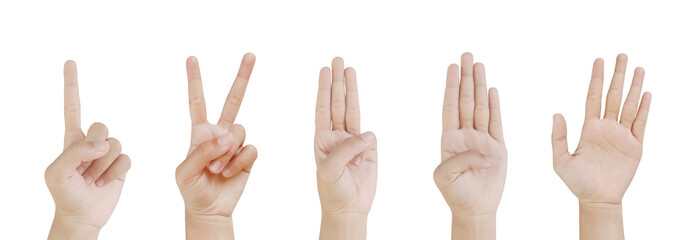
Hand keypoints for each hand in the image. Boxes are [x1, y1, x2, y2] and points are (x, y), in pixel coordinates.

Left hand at [45, 61, 130, 238]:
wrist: (83, 216)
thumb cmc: (64, 194)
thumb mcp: (58, 172)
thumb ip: (76, 151)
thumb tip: (102, 143)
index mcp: (71, 139)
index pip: (73, 106)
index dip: (72, 85)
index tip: (71, 62)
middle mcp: (90, 142)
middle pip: (102, 126)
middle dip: (95, 148)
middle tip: (85, 170)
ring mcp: (106, 153)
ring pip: (115, 144)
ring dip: (103, 166)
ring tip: (92, 180)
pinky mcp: (120, 165)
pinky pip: (126, 159)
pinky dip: (115, 173)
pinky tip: (105, 183)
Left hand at [175, 54, 257, 238]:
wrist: (210, 208)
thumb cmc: (192, 189)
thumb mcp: (185, 171)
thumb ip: (202, 151)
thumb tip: (226, 138)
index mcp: (200, 132)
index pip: (197, 101)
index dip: (195, 80)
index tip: (192, 59)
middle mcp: (219, 133)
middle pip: (233, 100)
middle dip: (242, 77)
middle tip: (250, 55)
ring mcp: (235, 144)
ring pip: (239, 131)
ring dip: (226, 152)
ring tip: (216, 169)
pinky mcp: (248, 156)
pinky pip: (249, 150)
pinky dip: (238, 162)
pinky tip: (229, 172)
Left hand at [315, 57, 376, 239]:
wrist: (349, 210)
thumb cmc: (333, 192)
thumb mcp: (331, 170)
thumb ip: (347, 149)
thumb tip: (367, 134)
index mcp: (322, 140)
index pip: (323, 109)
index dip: (324, 89)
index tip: (324, 71)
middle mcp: (337, 137)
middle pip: (337, 104)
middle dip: (338, 82)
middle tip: (338, 60)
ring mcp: (353, 143)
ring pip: (353, 111)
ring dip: (352, 91)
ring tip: (350, 70)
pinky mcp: (369, 151)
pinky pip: (370, 137)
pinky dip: (368, 135)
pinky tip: (366, 141)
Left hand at [434, 53, 506, 217]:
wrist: (474, 208)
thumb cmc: (455, 194)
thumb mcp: (445, 176)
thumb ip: (458, 159)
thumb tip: (479, 149)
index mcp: (449, 140)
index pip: (450, 107)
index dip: (451, 87)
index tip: (452, 67)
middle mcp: (465, 135)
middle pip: (466, 100)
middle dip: (466, 78)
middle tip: (467, 55)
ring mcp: (482, 140)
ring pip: (481, 107)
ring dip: (480, 86)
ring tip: (479, 65)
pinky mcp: (497, 148)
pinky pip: (496, 122)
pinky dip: (494, 106)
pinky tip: (492, 90)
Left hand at [552, 54, 651, 204]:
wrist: (597, 199)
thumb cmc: (577, 182)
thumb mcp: (561, 160)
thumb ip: (558, 137)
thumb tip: (556, 113)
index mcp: (589, 128)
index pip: (593, 97)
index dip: (596, 78)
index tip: (599, 60)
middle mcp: (606, 127)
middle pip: (613, 95)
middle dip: (617, 75)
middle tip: (621, 55)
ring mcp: (622, 135)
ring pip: (628, 105)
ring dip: (634, 86)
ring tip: (638, 68)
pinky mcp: (635, 146)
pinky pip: (640, 123)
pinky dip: (644, 108)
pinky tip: (646, 93)